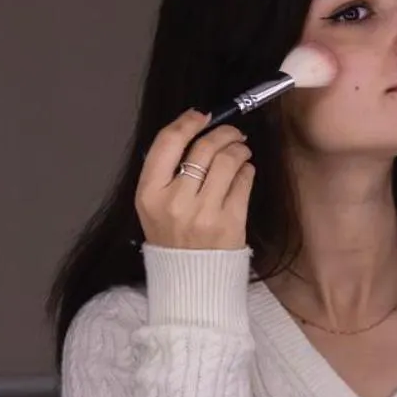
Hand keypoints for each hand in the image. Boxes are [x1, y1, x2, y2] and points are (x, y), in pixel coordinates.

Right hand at [135, 113, 253, 251]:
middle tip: (232, 133)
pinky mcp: (231, 223)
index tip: (201, 115)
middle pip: (203, 148)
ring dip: (238, 149)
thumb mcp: (153, 205)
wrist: (190, 281)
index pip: (168, 142)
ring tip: (240, 150)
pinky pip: (243, 182)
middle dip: (222, 132)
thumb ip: (166, 171)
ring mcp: (204, 213)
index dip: (187, 122)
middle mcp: (175, 201)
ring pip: (227, 161)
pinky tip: (244, 171)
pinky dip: (247, 170)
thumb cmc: (172, 238)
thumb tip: (193, 130)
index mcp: (149, 194)